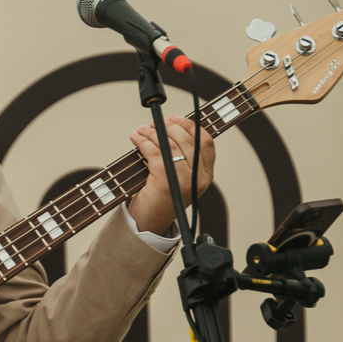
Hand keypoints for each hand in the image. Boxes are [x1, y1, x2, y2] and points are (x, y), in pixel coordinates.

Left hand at [127, 116, 214, 234]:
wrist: (149, 223)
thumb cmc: (161, 198)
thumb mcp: (179, 177)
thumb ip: (182, 157)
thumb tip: (170, 126)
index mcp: (206, 175)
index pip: (206, 142)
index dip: (191, 126)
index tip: (175, 119)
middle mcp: (199, 178)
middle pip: (187, 140)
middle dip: (169, 127)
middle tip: (155, 123)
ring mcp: (183, 179)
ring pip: (170, 145)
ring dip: (153, 132)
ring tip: (142, 130)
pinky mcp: (165, 180)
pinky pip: (154, 152)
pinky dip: (143, 141)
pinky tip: (136, 138)